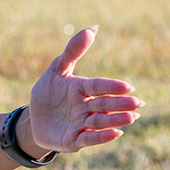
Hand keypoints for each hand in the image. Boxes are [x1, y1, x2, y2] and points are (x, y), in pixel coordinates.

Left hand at [27, 27, 142, 153]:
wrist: (33, 119)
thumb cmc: (48, 93)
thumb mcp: (56, 71)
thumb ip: (72, 52)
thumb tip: (92, 29)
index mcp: (83, 89)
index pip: (99, 86)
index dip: (112, 87)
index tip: (127, 87)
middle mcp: (86, 107)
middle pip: (104, 104)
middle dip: (120, 104)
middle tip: (136, 103)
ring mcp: (81, 124)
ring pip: (100, 122)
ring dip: (115, 120)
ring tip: (131, 118)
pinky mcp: (74, 140)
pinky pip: (89, 139)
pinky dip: (101, 137)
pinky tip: (116, 133)